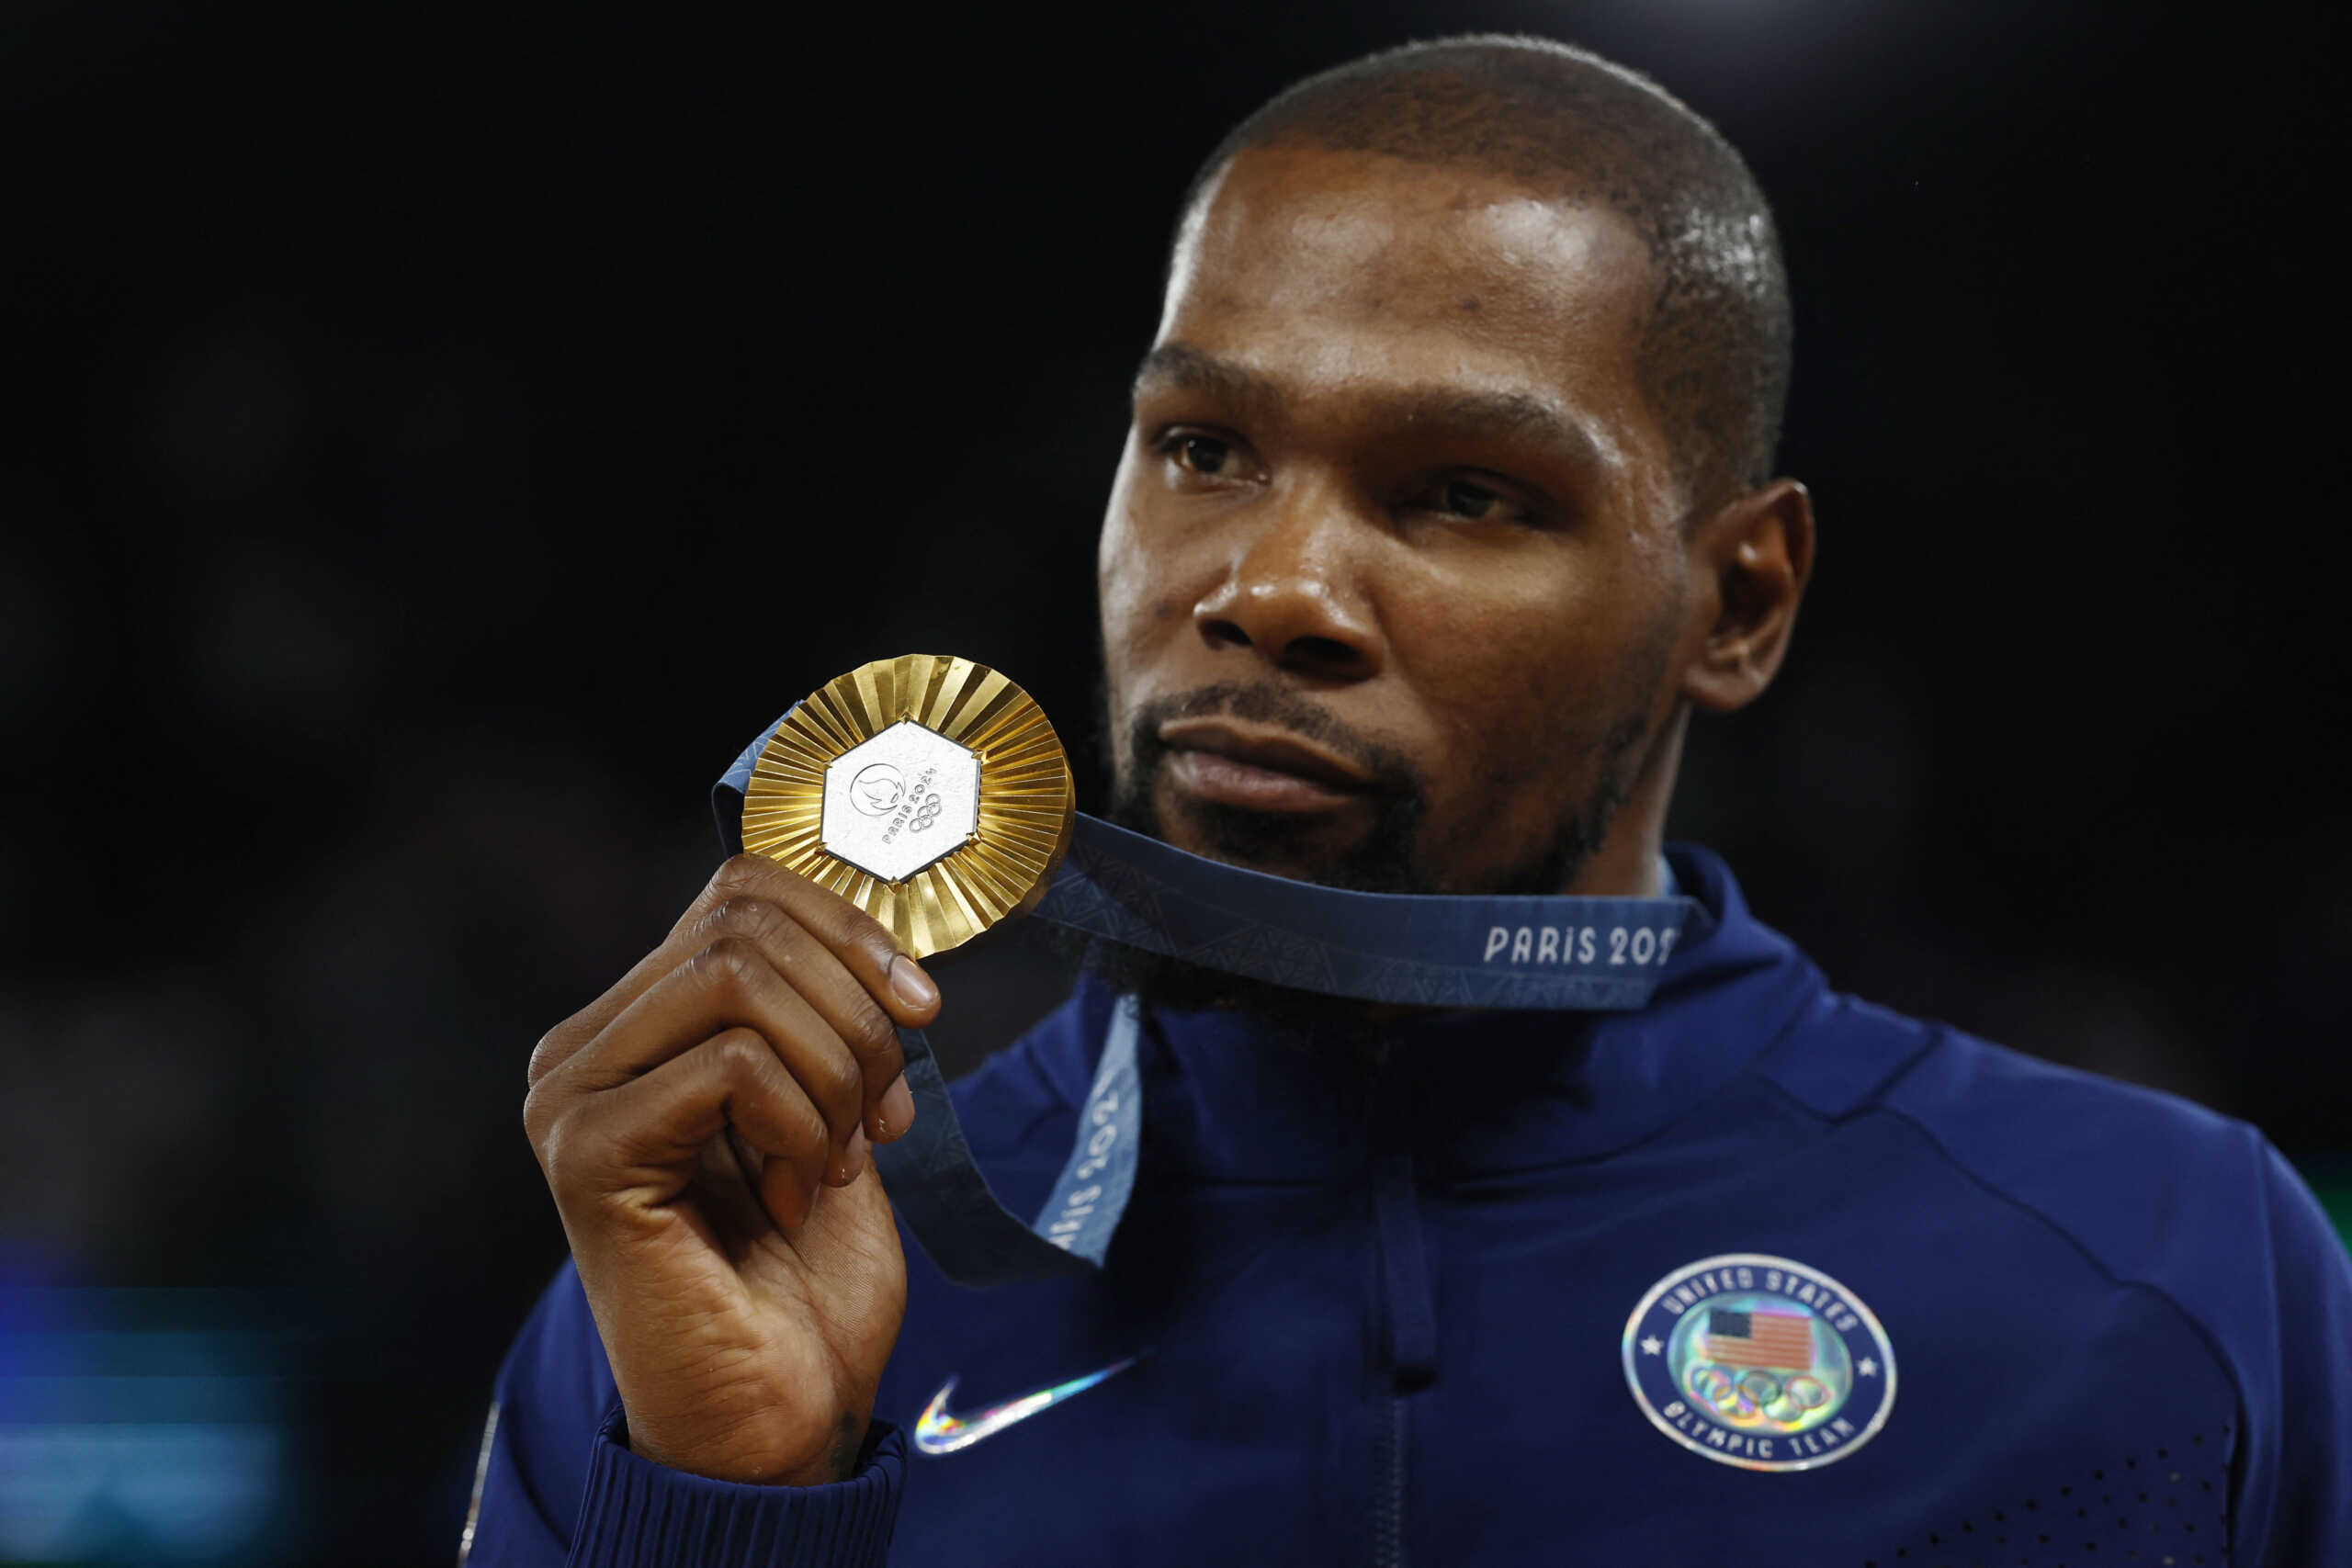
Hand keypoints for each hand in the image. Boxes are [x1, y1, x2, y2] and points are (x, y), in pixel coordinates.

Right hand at [523, 855, 937, 1484]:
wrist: (783, 1413)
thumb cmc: (806, 1276)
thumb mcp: (832, 1107)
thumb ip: (824, 1012)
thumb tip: (872, 925)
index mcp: (638, 1024)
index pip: (740, 890)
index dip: (849, 929)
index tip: (918, 1012)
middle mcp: (582, 1050)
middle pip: (745, 924)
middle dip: (855, 1011)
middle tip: (878, 1117)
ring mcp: (572, 1098)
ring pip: (737, 978)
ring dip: (833, 1070)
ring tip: (836, 1161)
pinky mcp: (587, 1152)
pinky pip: (730, 1063)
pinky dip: (799, 1121)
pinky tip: (795, 1196)